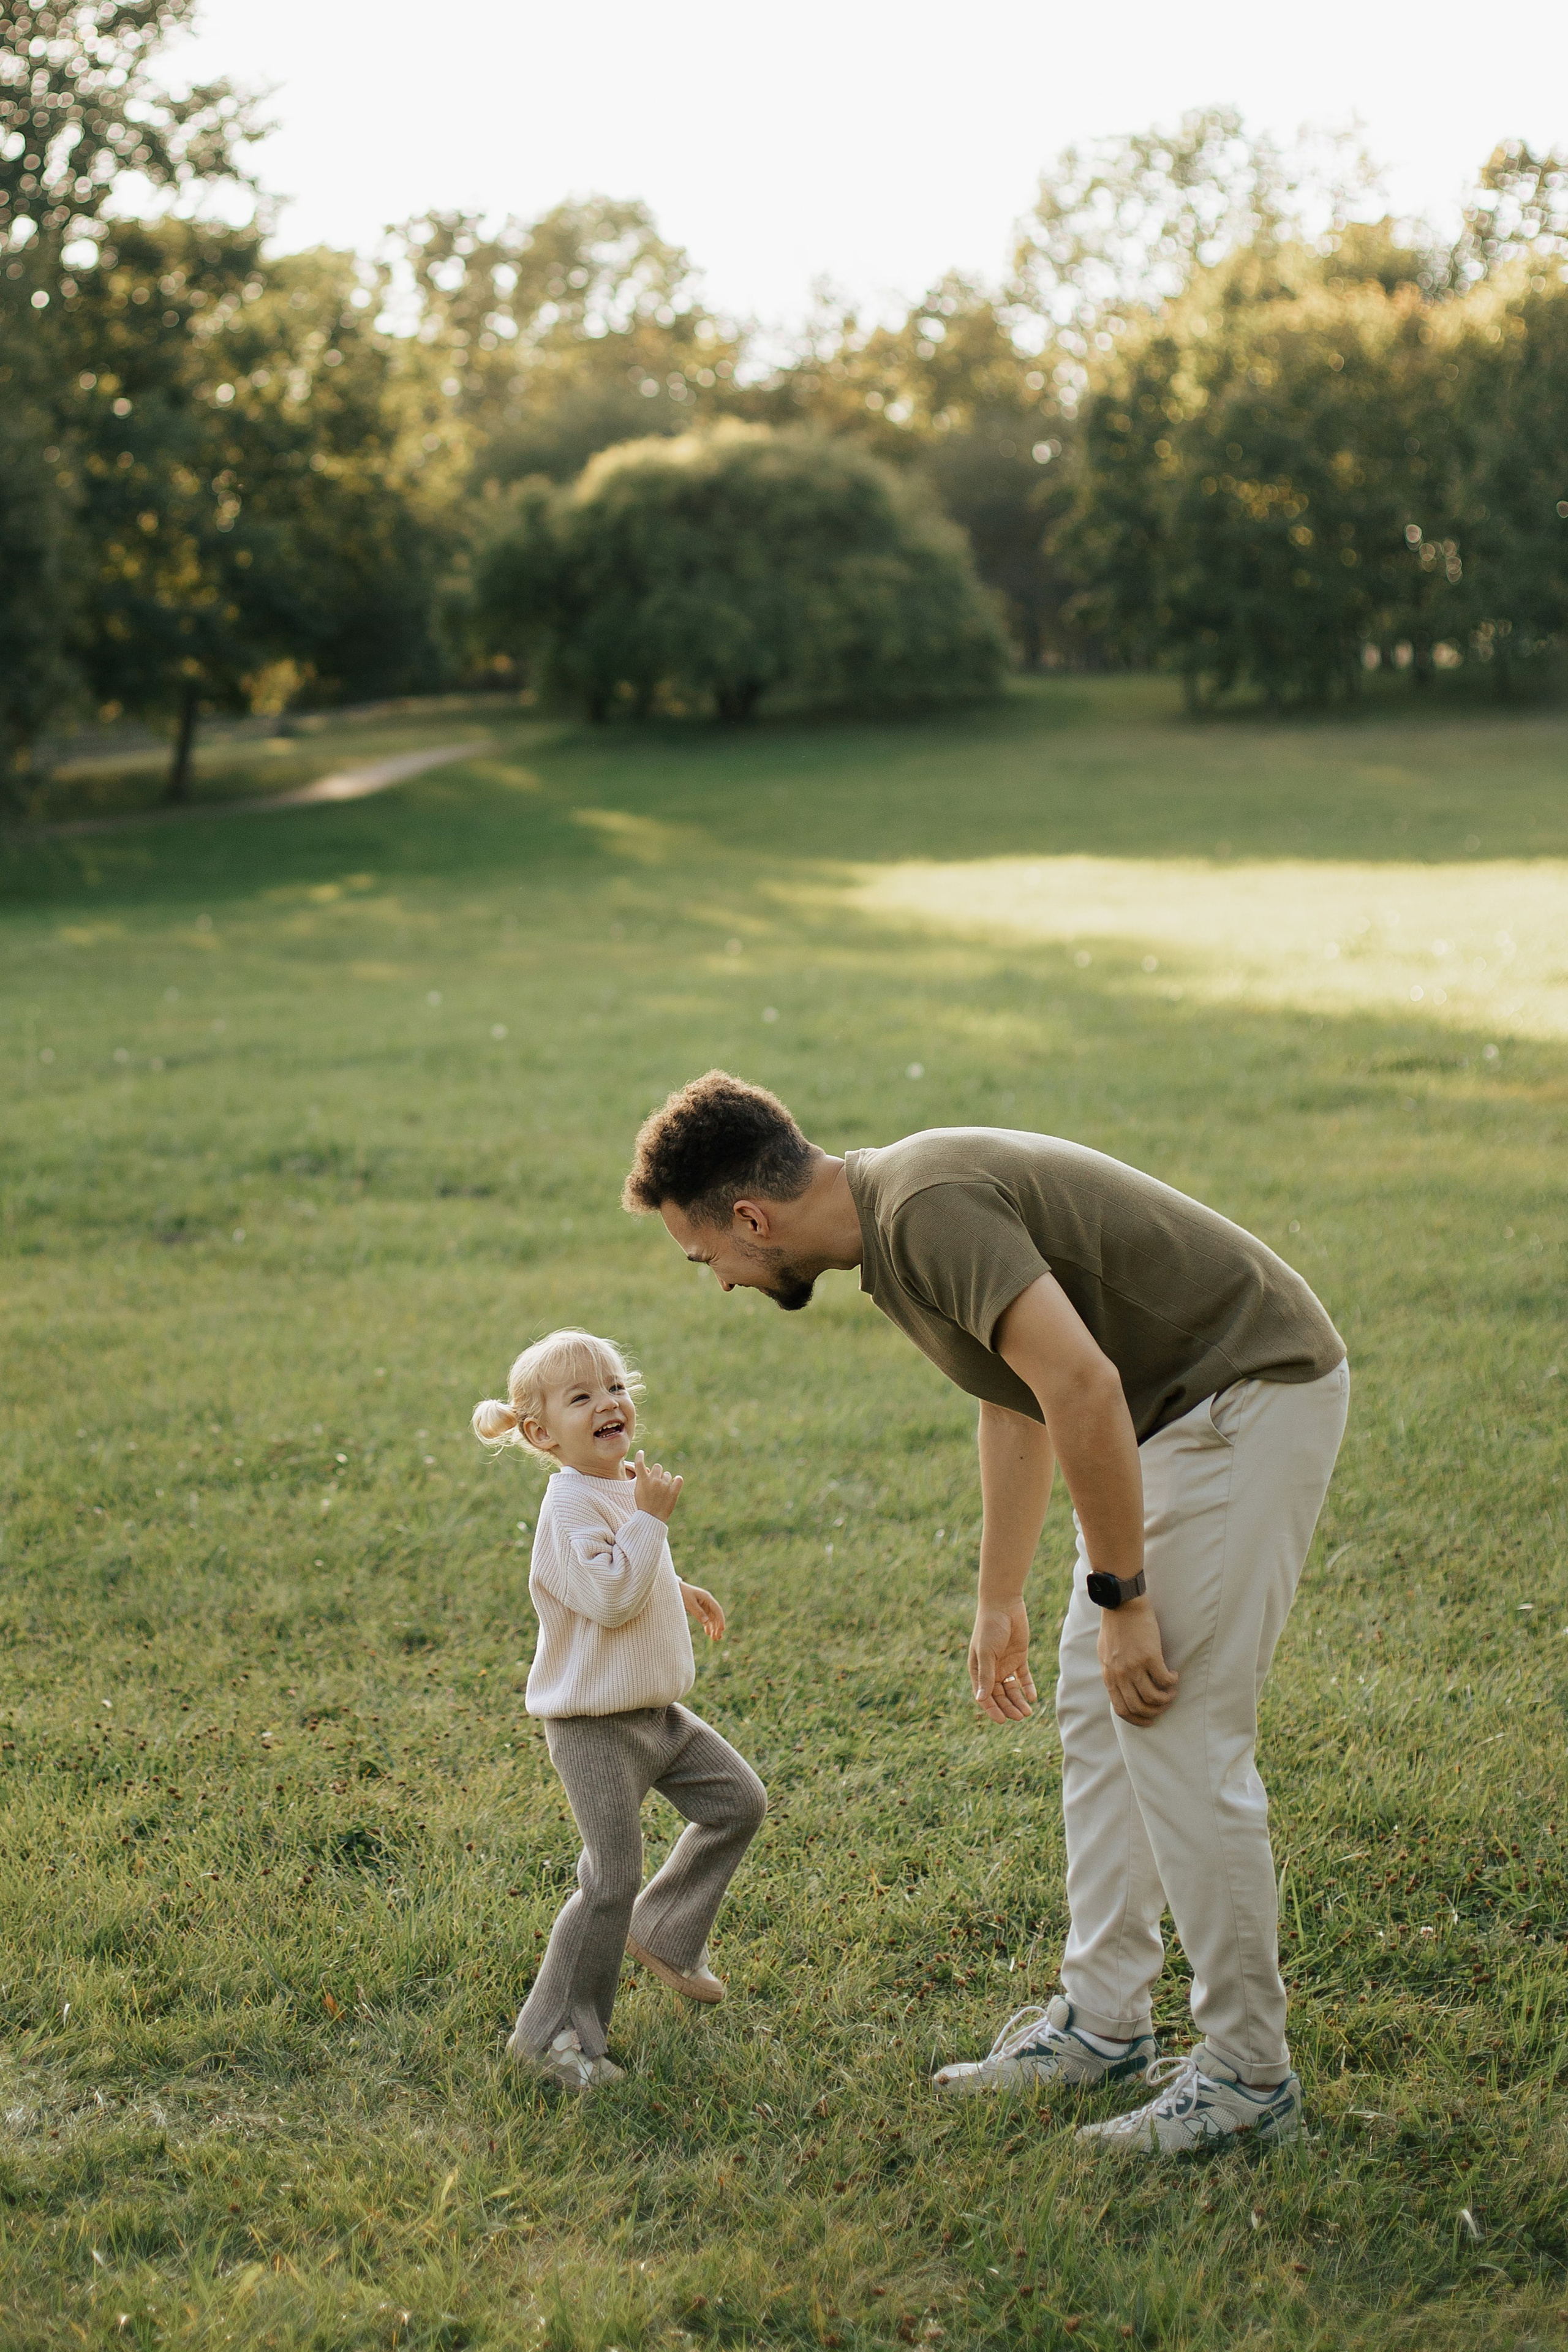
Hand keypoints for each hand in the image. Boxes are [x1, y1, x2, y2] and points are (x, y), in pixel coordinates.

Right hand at [632, 1449, 682, 1521]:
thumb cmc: (644, 1505)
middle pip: (658, 1467)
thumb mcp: (638, 1491)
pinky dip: (677, 1481)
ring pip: (668, 1475)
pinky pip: (679, 1479)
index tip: (641, 1452)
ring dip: (666, 1480)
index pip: (639, 1464)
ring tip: (662, 1491)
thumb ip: (643, 1479)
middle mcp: (654, 1481)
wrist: (651, 1519)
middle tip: (656, 1483)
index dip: (639, 1456)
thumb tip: (650, 1471)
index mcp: (643, 1480)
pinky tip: (675, 1484)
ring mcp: (664, 1486)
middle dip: (657, 1473)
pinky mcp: (674, 1492)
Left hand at [680, 1582, 724, 1640]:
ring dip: (713, 1628)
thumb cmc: (682, 1594)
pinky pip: (706, 1618)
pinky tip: (707, 1633)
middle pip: (715, 1615)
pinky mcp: (699, 1609)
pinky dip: (707, 1625)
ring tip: (715, 1639)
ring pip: (711, 1618)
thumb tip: (706, 1622)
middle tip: (717, 1638)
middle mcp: (707, 1602)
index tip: (722, 1629)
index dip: (721, 1619)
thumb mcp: (689, 1603)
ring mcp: (703, 1605)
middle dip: (717, 1627)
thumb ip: (698, 1612)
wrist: (673, 1590)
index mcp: (707, 1597)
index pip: (717, 1610)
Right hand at [969, 1597, 1036, 1722]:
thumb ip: (986, 1676)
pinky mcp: (1019, 1657)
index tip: (1002, 1721)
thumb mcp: (986, 1652)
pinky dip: (1027, 1687)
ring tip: (1028, 1712)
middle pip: (1000, 1695)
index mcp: (978, 1669)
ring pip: (1012, 1689)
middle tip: (1020, 1717)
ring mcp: (1005, 1664)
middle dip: (1008, 1708)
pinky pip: (1023, 1677)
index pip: (984, 1696)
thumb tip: (980, 1699)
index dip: (992, 1709)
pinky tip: (1032, 1697)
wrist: (1004, 1605)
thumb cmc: (989, 1627)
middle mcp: (991, 1669)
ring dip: (1019, 1701)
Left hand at [1096, 1597, 1177, 1724]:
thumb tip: (1121, 1687)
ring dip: (1166, 1699)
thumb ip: (1112, 1671)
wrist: (1121, 1604)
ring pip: (1153, 1697)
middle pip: (1138, 1707)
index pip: (1121, 1709)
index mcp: (1109, 1675)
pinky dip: (1172, 1682)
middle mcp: (1120, 1674)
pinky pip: (1164, 1680)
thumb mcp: (1105, 1654)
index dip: (1137, 1719)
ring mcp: (1134, 1666)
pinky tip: (1174, 1674)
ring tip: (1171, 1691)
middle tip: (1164, 1705)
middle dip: (1154, 1712)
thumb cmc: (1114, 1626)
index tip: (1149, 1720)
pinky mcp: (1149, 1656)